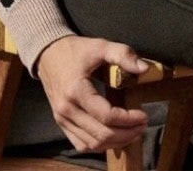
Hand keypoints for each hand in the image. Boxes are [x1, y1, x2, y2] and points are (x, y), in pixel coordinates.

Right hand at [36, 35, 148, 152]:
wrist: (48, 53)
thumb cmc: (76, 50)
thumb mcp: (100, 46)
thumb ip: (123, 54)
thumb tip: (144, 69)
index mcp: (76, 90)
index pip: (106, 116)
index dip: (128, 119)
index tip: (144, 115)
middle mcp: (66, 109)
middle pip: (101, 134)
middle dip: (126, 134)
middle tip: (142, 125)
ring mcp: (62, 118)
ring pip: (92, 144)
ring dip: (115, 142)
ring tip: (132, 132)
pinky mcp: (61, 122)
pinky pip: (81, 144)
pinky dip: (100, 145)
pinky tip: (114, 137)